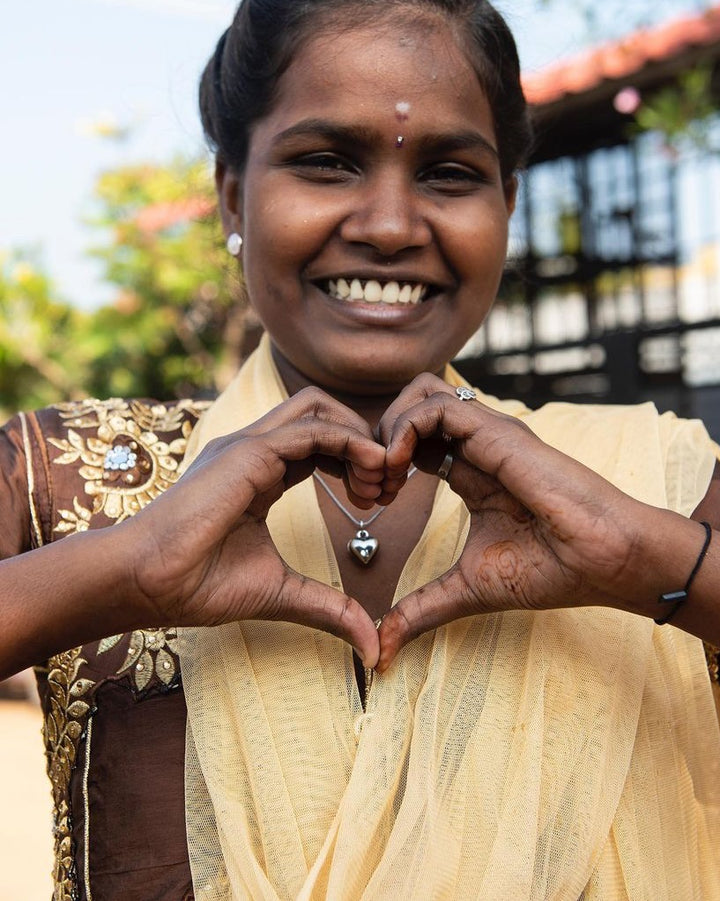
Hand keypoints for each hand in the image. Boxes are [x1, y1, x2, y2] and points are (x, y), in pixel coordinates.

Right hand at [123, 387, 385, 665]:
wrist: (147, 583)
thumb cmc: (199, 585)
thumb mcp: (282, 592)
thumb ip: (329, 607)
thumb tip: (371, 645)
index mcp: (261, 473)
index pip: (321, 443)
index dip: (357, 463)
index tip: (380, 501)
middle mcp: (256, 450)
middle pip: (324, 413)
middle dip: (366, 441)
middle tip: (389, 487)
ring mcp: (249, 445)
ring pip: (319, 408)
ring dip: (362, 438)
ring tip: (381, 483)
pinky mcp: (247, 452)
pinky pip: (312, 429)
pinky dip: (350, 443)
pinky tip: (369, 476)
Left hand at [374, 374, 672, 671]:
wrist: (605, 562)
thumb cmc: (552, 569)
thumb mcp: (468, 588)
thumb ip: (422, 609)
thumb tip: (381, 650)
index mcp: (469, 471)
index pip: (412, 441)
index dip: (382, 463)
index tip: (373, 503)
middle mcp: (476, 445)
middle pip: (410, 405)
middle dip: (376, 438)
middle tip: (373, 486)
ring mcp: (487, 434)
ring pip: (420, 394)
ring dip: (388, 430)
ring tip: (386, 478)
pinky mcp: (498, 432)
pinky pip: (436, 407)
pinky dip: (404, 430)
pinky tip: (400, 471)